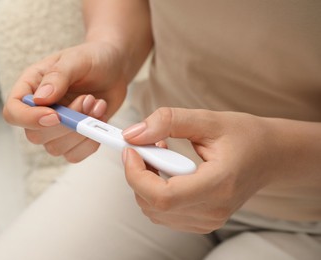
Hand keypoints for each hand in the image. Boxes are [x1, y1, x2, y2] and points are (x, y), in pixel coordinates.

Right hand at [3, 41, 128, 161]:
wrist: (115, 70)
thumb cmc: (93, 59)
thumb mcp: (76, 59)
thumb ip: (58, 76)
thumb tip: (41, 99)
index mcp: (31, 88)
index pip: (13, 112)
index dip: (29, 119)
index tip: (55, 115)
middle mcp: (39, 111)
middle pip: (35, 136)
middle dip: (67, 124)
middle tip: (88, 99)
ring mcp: (56, 128)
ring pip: (56, 148)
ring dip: (82, 131)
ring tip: (96, 104)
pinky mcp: (74, 139)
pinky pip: (74, 155)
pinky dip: (91, 141)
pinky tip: (99, 118)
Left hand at [122, 108, 283, 232]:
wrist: (270, 155)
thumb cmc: (246, 136)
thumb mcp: (208, 120)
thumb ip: (168, 122)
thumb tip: (133, 134)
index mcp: (218, 185)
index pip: (163, 197)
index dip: (137, 175)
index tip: (131, 150)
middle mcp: (213, 210)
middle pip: (153, 206)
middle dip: (138, 176)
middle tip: (145, 148)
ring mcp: (208, 220)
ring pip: (154, 212)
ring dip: (145, 184)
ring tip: (160, 157)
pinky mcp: (203, 221)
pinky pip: (164, 214)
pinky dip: (155, 193)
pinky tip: (166, 171)